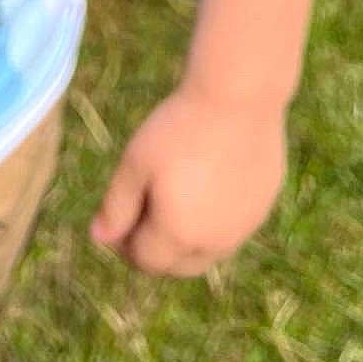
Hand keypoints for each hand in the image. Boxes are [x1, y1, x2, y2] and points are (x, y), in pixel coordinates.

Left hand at [89, 85, 286, 275]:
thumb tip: (99, 238)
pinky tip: (206, 181)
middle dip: (156, 250)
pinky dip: (215, 218)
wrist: (238, 96)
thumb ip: (116, 206)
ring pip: (209, 249)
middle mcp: (216, 242)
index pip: (146, 261)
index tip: (118, 216)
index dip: (125, 245)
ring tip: (174, 195)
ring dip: (187, 237)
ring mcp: (245, 226)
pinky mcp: (263, 206)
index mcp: (179, 235)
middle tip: (141, 214)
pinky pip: (233, 226)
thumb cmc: (179, 127)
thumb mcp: (136, 163)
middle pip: (179, 265)